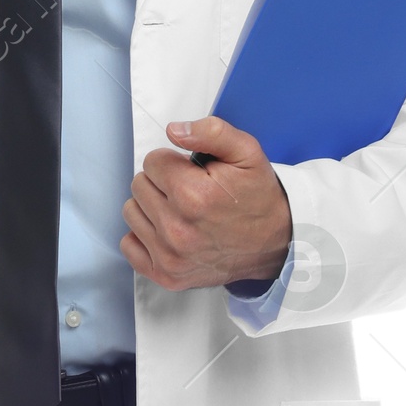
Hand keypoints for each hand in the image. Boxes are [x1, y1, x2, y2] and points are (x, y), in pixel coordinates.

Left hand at [121, 116, 291, 292]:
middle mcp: (177, 230)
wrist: (275, 243)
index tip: (193, 173)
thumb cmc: (258, 197)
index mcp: (193, 196)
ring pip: (132, 211)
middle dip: (161, 182)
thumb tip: (174, 130)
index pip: (152, 161)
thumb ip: (212, 132)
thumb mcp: (247, 152)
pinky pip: (129, 244)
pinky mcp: (166, 274)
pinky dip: (145, 235)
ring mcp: (170, 256)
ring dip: (151, 206)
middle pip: (139, 185)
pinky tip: (169, 231)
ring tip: (181, 211)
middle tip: (189, 191)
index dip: (173, 161)